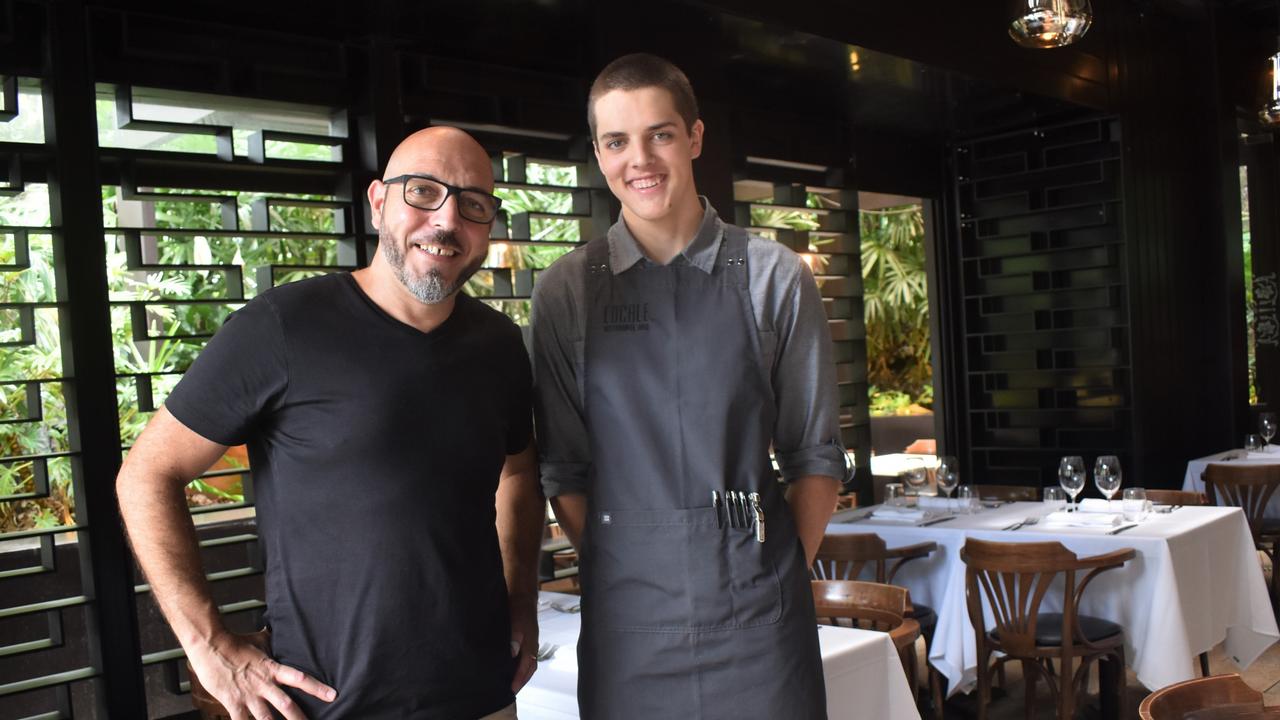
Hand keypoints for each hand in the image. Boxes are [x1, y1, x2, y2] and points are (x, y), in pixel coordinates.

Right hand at [188, 632, 335, 719]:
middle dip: (299, 718)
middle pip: (286, 705)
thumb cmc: (235, 642)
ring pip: (267, 718)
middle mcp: (263, 684)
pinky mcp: (233, 703)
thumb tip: (282, 634)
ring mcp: (248, 695)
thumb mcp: (260, 642)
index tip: (332, 695)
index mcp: (272, 669)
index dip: (316, 688)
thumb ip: (272, 644)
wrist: (211, 645)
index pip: (300, 679)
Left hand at [508, 595, 538, 691]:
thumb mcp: (516, 621)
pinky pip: (524, 656)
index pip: (526, 666)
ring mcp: (529, 643)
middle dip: (522, 680)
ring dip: (521, 674)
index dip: (519, 678)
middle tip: (511, 691)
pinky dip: (519, 665)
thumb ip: (515, 636)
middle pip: (529, 668)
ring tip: (511, 682)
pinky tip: (510, 666)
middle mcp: (532, 646)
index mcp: (531, 644)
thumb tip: (513, 653)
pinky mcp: (525, 639)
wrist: (522, 596)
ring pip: (528, 663)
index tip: (511, 689)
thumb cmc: (519, 608)